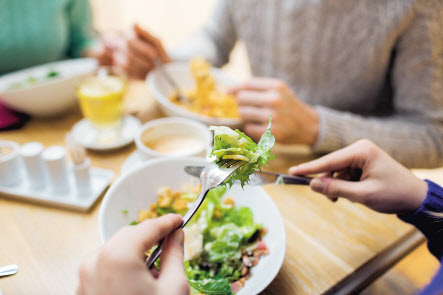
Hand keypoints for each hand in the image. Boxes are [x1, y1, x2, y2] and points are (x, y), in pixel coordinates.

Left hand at [77, 214, 188, 294]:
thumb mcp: (173, 288)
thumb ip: (175, 255)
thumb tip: (177, 235)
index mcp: (117, 257)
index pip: (148, 227)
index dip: (167, 222)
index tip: (179, 221)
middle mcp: (94, 263)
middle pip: (128, 237)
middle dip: (150, 239)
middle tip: (171, 244)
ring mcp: (84, 279)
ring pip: (115, 252)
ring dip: (136, 255)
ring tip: (154, 274)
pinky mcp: (83, 291)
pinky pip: (104, 268)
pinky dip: (121, 269)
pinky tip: (137, 284)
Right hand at [112, 24, 169, 78]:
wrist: (160, 67)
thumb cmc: (158, 51)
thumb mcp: (156, 41)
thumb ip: (146, 33)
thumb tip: (134, 24)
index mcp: (128, 35)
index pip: (130, 40)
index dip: (142, 48)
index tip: (155, 55)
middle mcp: (120, 45)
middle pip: (127, 53)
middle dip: (142, 61)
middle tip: (154, 66)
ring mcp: (118, 58)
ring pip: (125, 64)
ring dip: (141, 68)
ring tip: (151, 69)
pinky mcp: (120, 70)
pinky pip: (126, 73)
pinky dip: (138, 74)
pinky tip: (146, 74)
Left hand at [231, 78, 318, 144]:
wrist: (309, 126)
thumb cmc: (289, 107)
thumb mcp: (279, 91)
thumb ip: (257, 88)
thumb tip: (229, 91)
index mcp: (277, 86)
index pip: (247, 84)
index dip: (235, 88)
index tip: (228, 92)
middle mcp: (275, 100)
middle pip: (241, 98)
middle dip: (242, 103)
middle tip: (251, 108)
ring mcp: (273, 117)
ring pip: (242, 113)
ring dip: (246, 116)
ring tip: (259, 117)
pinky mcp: (270, 132)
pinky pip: (248, 128)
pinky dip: (253, 128)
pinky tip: (264, 127)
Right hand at [289, 139, 427, 213]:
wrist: (415, 197)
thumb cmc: (394, 194)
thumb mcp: (363, 195)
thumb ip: (336, 189)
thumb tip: (312, 185)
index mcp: (362, 150)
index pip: (329, 160)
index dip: (309, 168)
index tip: (291, 172)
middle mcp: (360, 148)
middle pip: (331, 166)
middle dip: (329, 183)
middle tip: (333, 199)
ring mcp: (361, 155)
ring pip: (336, 171)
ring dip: (338, 186)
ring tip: (348, 198)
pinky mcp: (362, 163)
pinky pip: (344, 174)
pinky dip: (344, 185)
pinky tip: (353, 193)